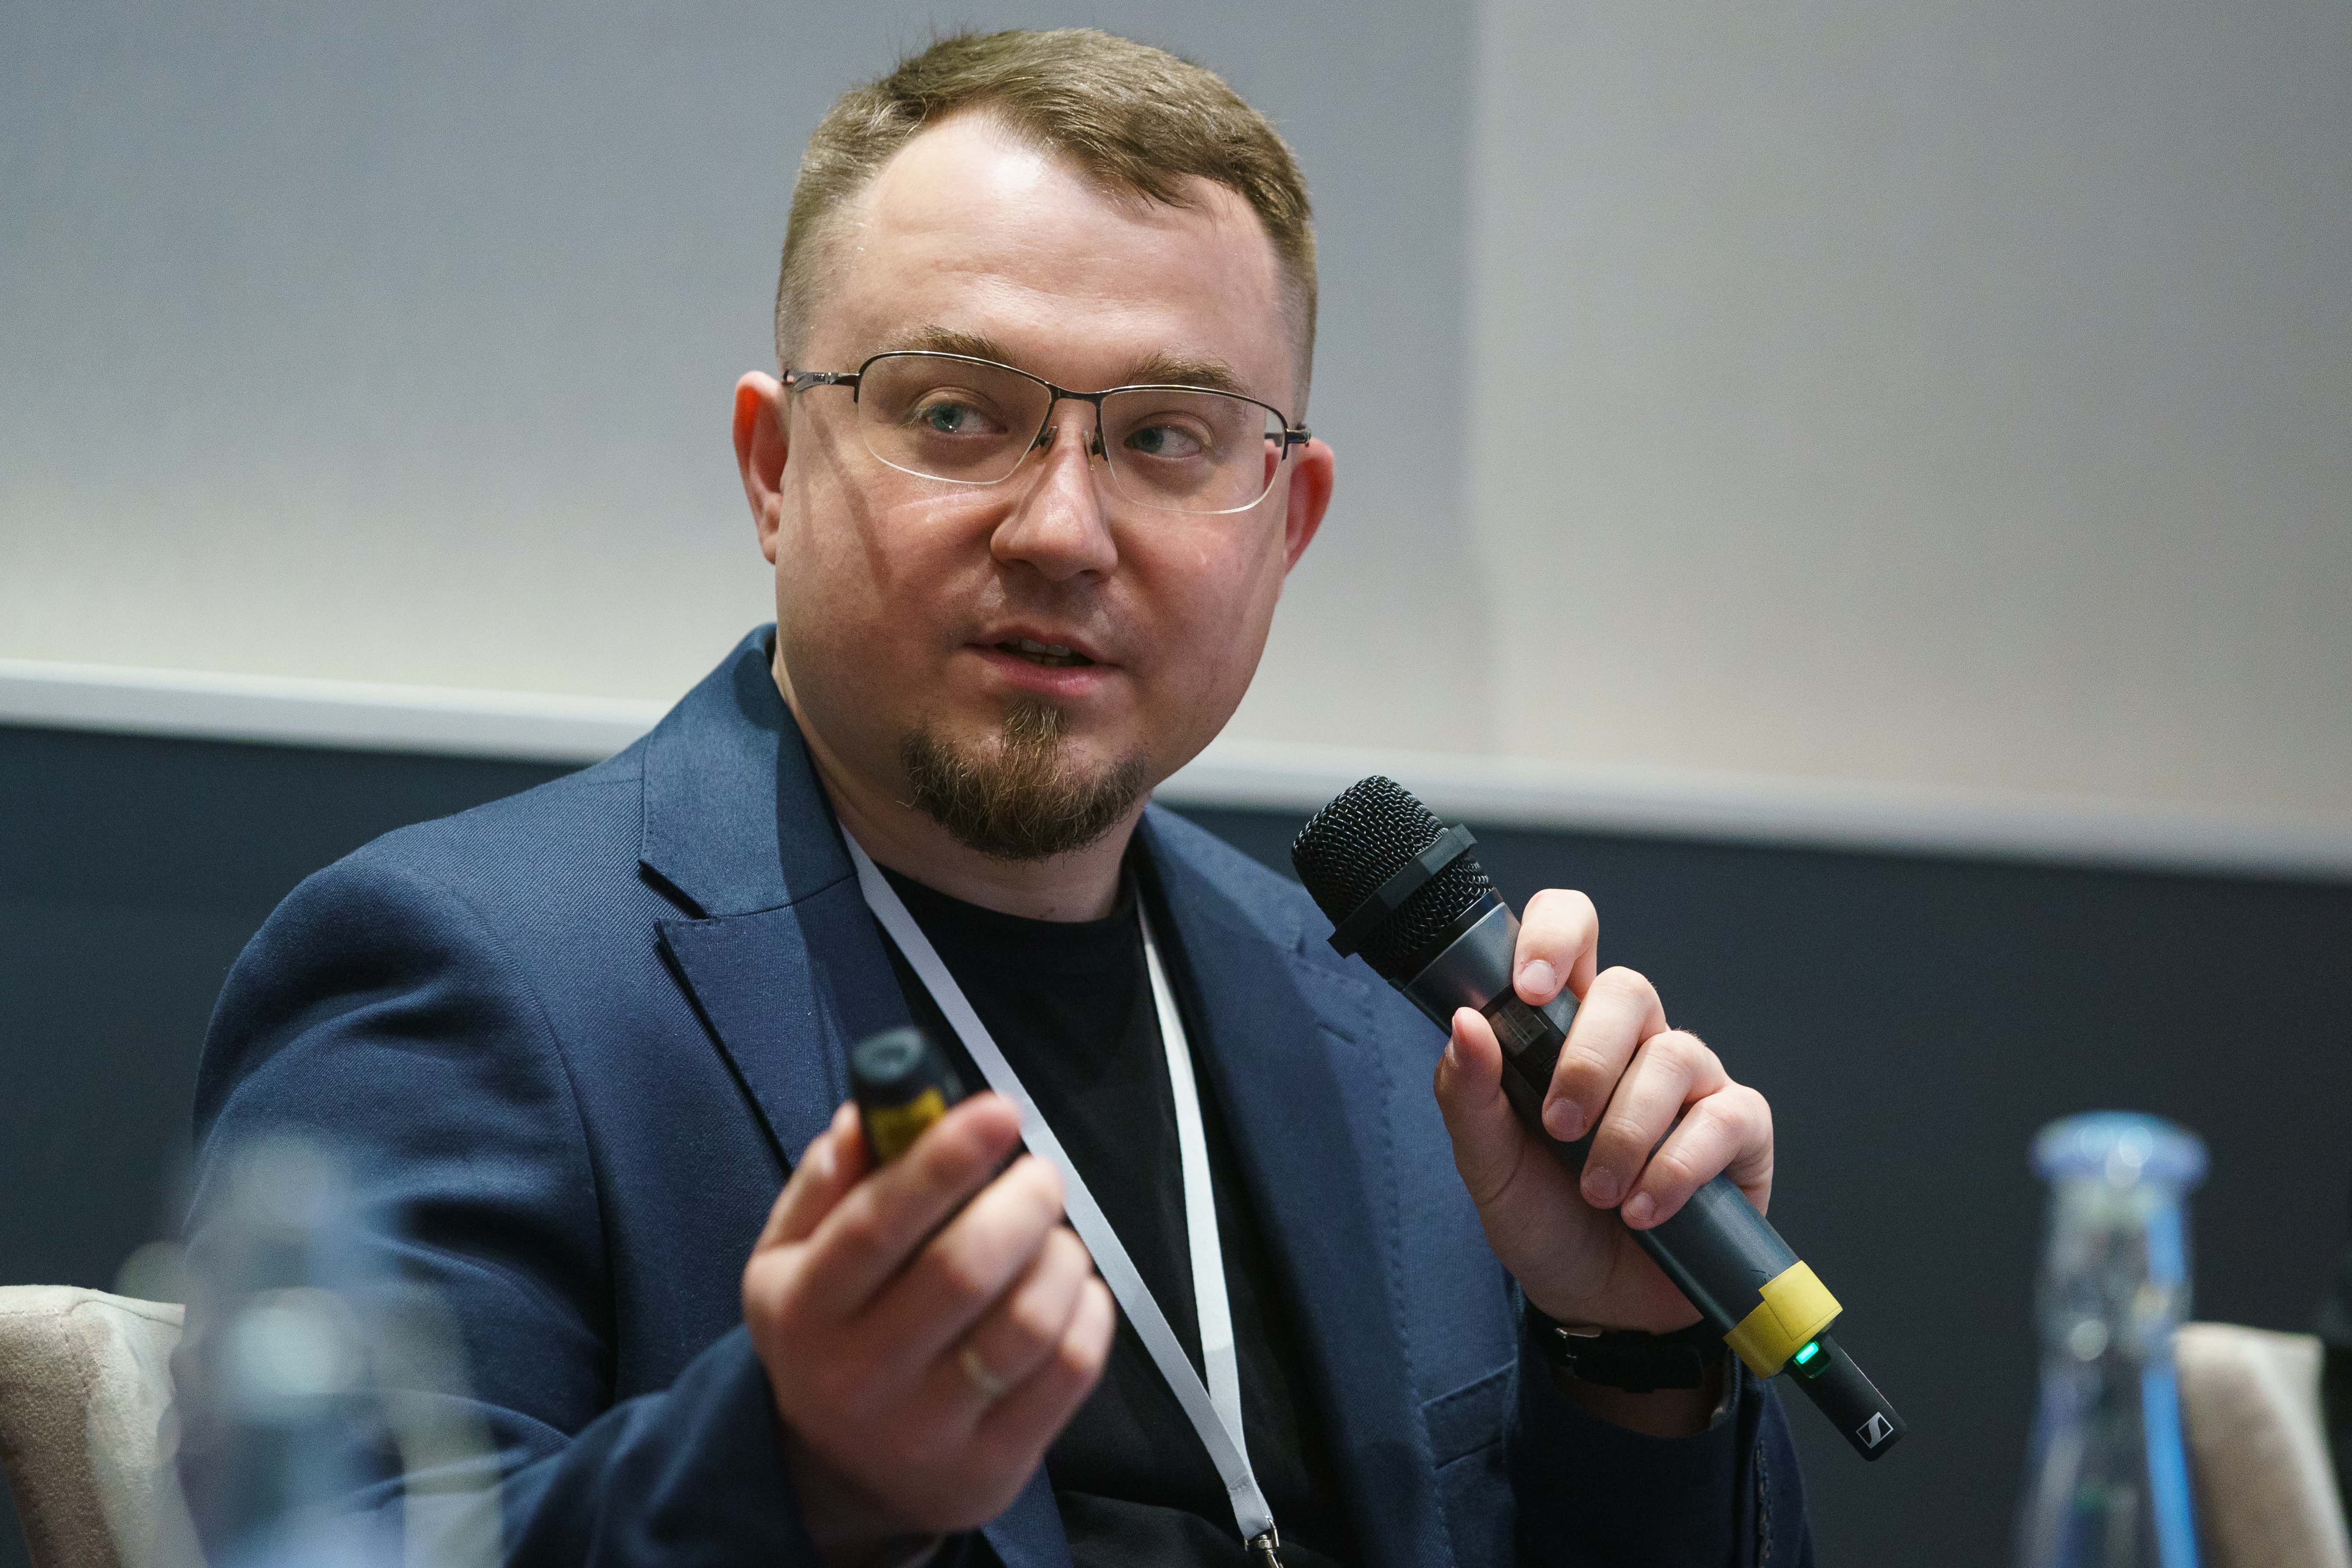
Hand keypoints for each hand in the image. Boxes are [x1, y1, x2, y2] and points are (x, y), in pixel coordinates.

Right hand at [743, 1095, 1115, 1562]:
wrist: (842, 1476)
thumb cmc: (829, 1335)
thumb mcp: (791, 1261)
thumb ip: (823, 1185)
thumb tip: (864, 1118)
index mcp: (805, 1311)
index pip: (877, 1225)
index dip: (943, 1160)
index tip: (999, 1110)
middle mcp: (860, 1376)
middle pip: (962, 1271)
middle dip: (1020, 1203)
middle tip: (1040, 1176)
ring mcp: (929, 1430)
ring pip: (1026, 1322)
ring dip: (1060, 1257)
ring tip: (1054, 1238)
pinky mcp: (993, 1465)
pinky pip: (1070, 1370)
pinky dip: (1089, 1310)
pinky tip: (1072, 1291)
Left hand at [1431, 889, 1774, 1333]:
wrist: (1596, 1305)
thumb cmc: (1543, 1221)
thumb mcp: (1488, 1167)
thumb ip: (1469, 1095)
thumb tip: (1466, 1024)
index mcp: (1565, 1029)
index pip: (1572, 932)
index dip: (1555, 936)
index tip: (1531, 988)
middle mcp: (1632, 1042)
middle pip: (1628, 988)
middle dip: (1587, 1061)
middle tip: (1559, 1128)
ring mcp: (1691, 1081)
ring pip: (1675, 1053)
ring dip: (1627, 1129)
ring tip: (1600, 1191)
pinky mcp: (1737, 1129)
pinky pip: (1722, 1117)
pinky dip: (1676, 1166)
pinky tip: (1645, 1209)